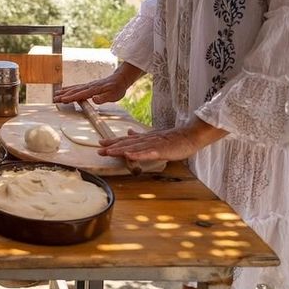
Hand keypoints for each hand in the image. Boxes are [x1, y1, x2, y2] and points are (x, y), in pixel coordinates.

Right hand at [54, 71, 131, 104]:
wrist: (120, 79)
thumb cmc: (117, 88)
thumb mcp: (114, 95)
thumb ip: (103, 98)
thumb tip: (94, 99)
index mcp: (94, 90)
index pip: (80, 94)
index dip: (71, 97)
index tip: (62, 100)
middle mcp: (89, 86)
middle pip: (74, 91)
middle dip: (63, 95)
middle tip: (54, 99)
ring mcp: (88, 85)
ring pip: (74, 88)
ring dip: (64, 92)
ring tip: (55, 94)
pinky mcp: (88, 85)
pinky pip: (76, 87)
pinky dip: (69, 88)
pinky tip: (65, 90)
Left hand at [97, 120, 226, 162]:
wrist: (190, 136)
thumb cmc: (173, 139)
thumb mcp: (154, 137)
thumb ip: (140, 136)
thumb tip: (128, 132)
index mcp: (144, 138)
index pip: (126, 140)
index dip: (113, 142)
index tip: (100, 144)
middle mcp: (146, 140)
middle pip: (127, 144)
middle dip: (112, 147)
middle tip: (99, 150)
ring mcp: (153, 145)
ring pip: (134, 148)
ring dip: (121, 150)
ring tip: (109, 152)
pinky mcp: (161, 150)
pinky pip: (148, 153)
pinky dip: (137, 154)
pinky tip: (128, 155)